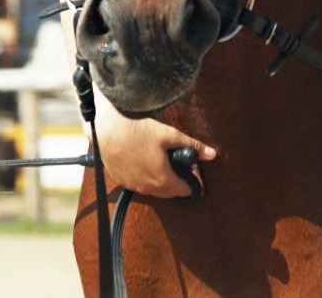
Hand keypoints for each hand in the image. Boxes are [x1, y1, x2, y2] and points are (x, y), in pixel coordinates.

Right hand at [92, 102, 216, 197]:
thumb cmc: (139, 131)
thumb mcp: (170, 135)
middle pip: (169, 192)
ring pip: (152, 190)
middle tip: (181, 166)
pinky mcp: (120, 180)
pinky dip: (145, 178)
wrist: (108, 129)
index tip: (195, 175)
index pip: (184, 191)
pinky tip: (145, 162)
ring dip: (161, 181)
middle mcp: (147, 188)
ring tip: (163, 162)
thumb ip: (192, 146)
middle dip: (177, 182)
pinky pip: (138, 184)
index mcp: (162, 179)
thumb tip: (212, 154)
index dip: (192, 183)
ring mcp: (132, 185)